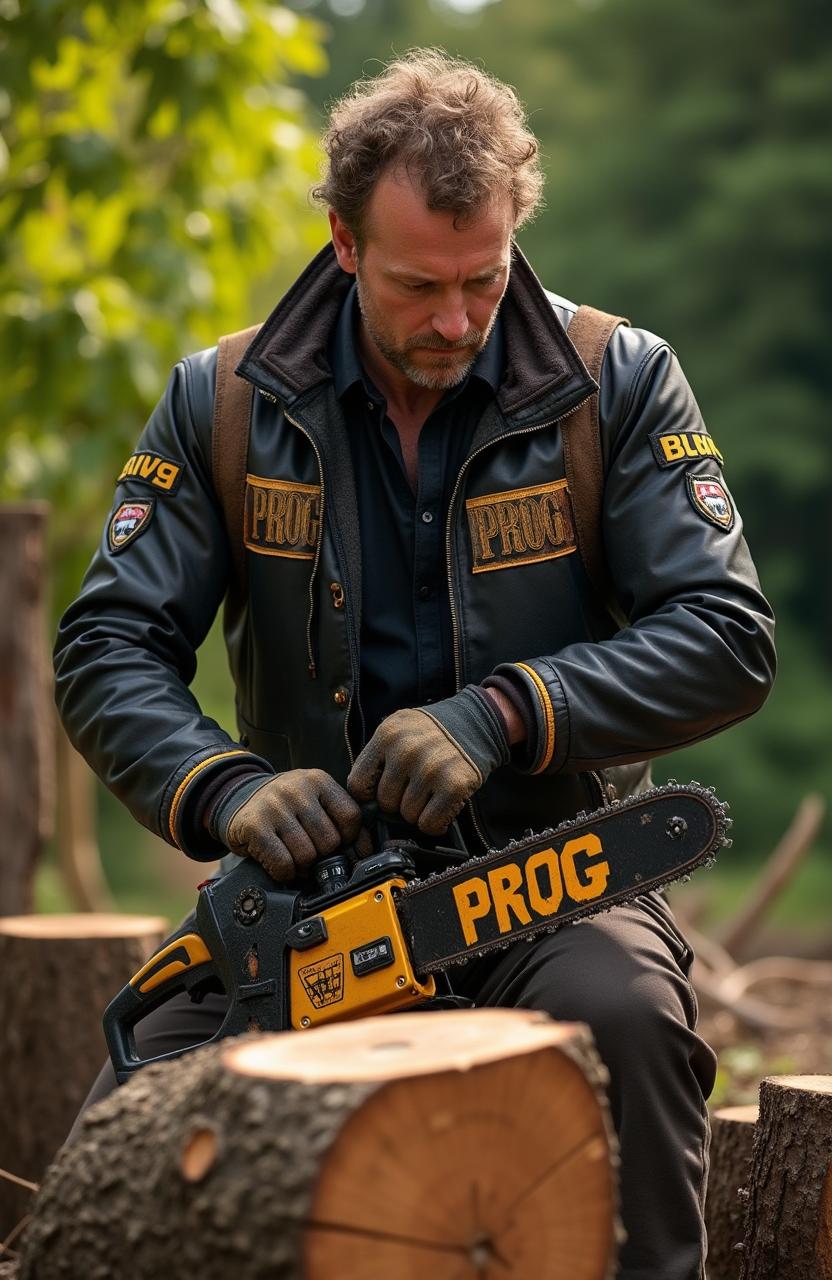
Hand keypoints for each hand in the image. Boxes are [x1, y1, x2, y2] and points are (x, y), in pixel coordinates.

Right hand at [217, 769, 370, 881]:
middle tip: (310, 852)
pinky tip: (280, 864)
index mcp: (318, 780)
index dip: (348, 838)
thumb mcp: (313, 801)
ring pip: (307, 855)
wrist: (236, 798)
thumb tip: (365, 851)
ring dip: (302, 867)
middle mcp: (296, 789)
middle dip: (323, 855)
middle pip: (330, 840)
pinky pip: (283, 863)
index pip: (351, 816)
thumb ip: (339, 819)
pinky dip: (285, 873)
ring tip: (294, 857)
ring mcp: (274, 806)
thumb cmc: (283, 806)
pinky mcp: (255, 826)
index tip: (338, 843)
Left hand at [347, 688, 508, 835]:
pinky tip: (441, 804)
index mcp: (387, 735)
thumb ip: (377, 758)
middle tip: (414, 787)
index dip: (369, 794)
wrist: (476, 722)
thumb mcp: (397, 730)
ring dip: (418, 811)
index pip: (358, 784)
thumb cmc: (431, 733)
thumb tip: (363, 801)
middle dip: (397, 801)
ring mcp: (431, 769)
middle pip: (384, 803)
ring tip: (430, 791)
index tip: (383, 790)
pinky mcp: (454, 786)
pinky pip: (430, 823)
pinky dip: (435, 822)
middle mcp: (406, 751)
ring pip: (407, 815)